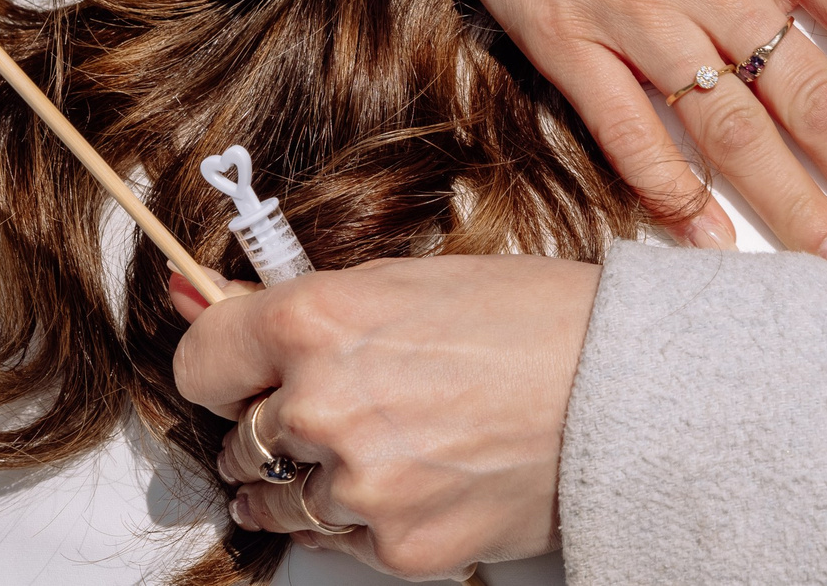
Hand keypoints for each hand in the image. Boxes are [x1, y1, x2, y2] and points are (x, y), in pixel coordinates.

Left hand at [174, 256, 596, 579]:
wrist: (626, 389)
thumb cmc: (536, 318)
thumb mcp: (410, 281)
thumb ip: (308, 306)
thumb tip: (206, 303)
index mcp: (318, 319)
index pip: (200, 361)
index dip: (221, 366)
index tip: (236, 372)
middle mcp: (323, 404)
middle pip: (240, 437)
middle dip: (275, 423)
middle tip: (341, 404)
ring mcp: (359, 484)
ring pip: (281, 499)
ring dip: (312, 477)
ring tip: (382, 445)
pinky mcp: (397, 546)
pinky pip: (338, 540)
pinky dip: (362, 517)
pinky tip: (414, 476)